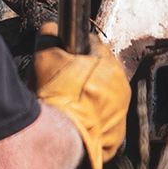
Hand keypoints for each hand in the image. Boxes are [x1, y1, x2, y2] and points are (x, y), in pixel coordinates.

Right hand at [33, 45, 128, 168]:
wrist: (59, 136)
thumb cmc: (56, 95)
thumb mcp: (45, 54)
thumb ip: (49, 34)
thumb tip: (50, 29)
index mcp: (110, 66)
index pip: (94, 47)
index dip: (75, 51)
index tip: (62, 58)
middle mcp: (122, 90)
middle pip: (101, 75)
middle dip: (84, 77)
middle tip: (61, 84)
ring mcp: (120, 116)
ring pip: (102, 101)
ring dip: (88, 101)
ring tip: (66, 106)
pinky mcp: (115, 139)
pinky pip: (101, 125)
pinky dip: (89, 123)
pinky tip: (73, 123)